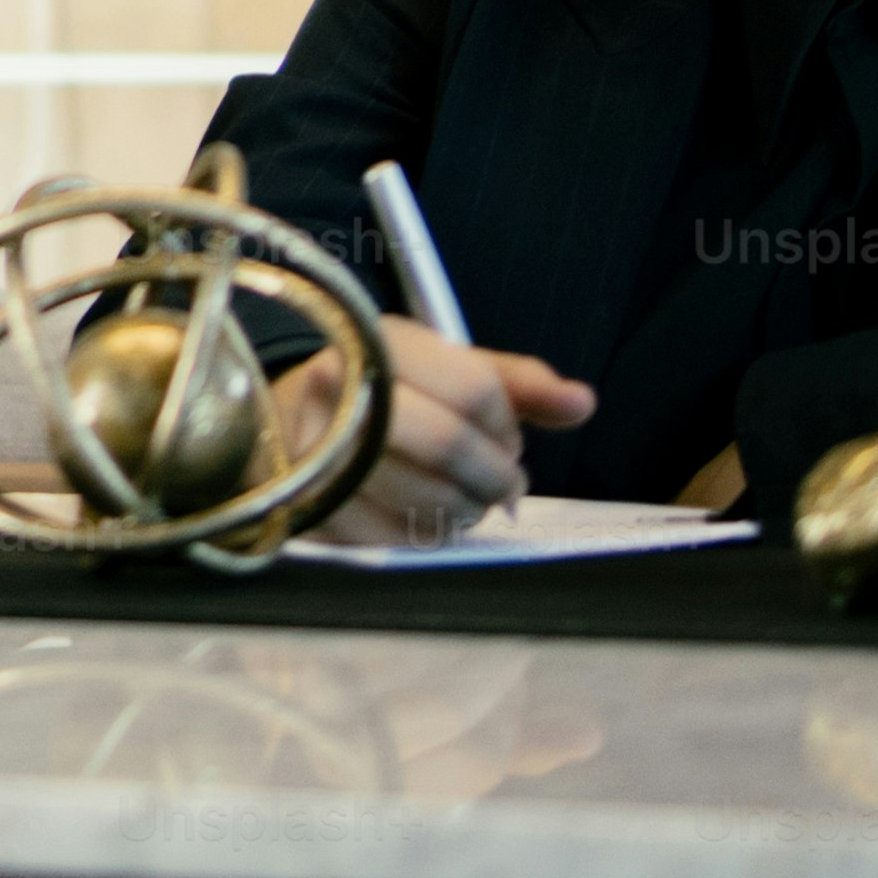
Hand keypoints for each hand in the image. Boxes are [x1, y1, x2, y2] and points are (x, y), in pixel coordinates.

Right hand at [272, 319, 595, 545]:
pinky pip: (394, 537)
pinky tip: (430, 517)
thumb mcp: (450, 370)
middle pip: (447, 441)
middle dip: (494, 473)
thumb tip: (583, 403)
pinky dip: (427, 535)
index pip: (471, 385)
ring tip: (468, 499)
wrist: (294, 418)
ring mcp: (320, 448)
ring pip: (425, 496)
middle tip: (506, 485)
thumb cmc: (392, 394)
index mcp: (382, 340)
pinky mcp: (314, 503)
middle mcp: (340, 386)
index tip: (510, 438)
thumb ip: (519, 384)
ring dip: (466, 508)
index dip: (506, 423)